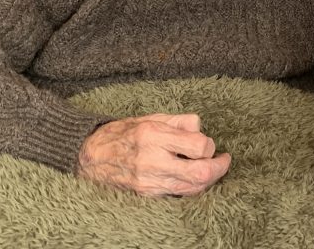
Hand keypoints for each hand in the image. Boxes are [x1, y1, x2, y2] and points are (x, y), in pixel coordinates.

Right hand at [77, 113, 230, 195]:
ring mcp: (149, 181)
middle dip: (218, 168)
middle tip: (223, 160)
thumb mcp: (150, 118)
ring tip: (213, 169)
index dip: (210, 145)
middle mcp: (152, 160)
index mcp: (154, 135)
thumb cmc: (122, 133)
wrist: (90, 157)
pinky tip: (195, 179)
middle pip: (200, 173)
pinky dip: (192, 188)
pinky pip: (179, 195)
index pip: (199, 145)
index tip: (209, 143)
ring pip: (192, 188)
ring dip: (209, 180)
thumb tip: (201, 129)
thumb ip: (179, 122)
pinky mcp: (147, 195)